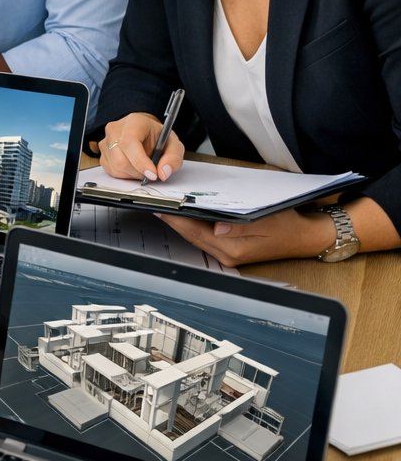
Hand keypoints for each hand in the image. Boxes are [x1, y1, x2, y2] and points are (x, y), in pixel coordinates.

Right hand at [97, 112, 183, 181]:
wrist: (145, 133)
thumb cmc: (157, 136)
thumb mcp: (173, 144)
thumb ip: (173, 157)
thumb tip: (163, 172)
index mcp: (134, 122)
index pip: (129, 142)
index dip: (140, 162)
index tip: (153, 174)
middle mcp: (115, 130)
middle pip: (121, 159)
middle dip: (139, 172)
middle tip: (151, 171)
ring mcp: (106, 142)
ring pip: (116, 167)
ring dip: (133, 174)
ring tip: (143, 167)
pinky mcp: (102, 154)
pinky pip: (111, 171)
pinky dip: (125, 174)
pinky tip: (133, 167)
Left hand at [157, 208, 332, 266]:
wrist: (305, 237)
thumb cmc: (289, 225)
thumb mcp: (268, 220)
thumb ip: (241, 226)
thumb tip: (218, 227)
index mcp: (234, 248)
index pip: (196, 232)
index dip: (177, 219)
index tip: (160, 208)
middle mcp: (227, 255)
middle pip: (191, 236)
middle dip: (173, 220)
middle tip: (155, 205)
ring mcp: (228, 255)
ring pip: (196, 238)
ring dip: (181, 224)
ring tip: (165, 208)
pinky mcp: (230, 251)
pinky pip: (205, 239)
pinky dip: (194, 227)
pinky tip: (186, 216)